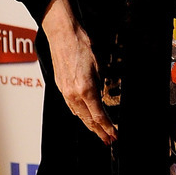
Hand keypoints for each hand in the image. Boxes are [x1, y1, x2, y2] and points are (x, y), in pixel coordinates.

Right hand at [41, 0, 116, 143]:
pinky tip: (85, 115)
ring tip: (98, 131)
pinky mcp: (61, 87)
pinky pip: (71, 106)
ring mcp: (65, 91)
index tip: (114, 135)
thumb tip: (101, 97)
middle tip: (108, 140)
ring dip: (89, 125)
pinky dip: (80, 114)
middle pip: (87, 120)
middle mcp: (73, 94)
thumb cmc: (82, 45)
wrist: (63, 34)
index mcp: (85, 89)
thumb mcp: (99, 66)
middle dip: (99, 131)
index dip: (107, 128)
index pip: (98, 116)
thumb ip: (100, 85)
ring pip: (78, 115)